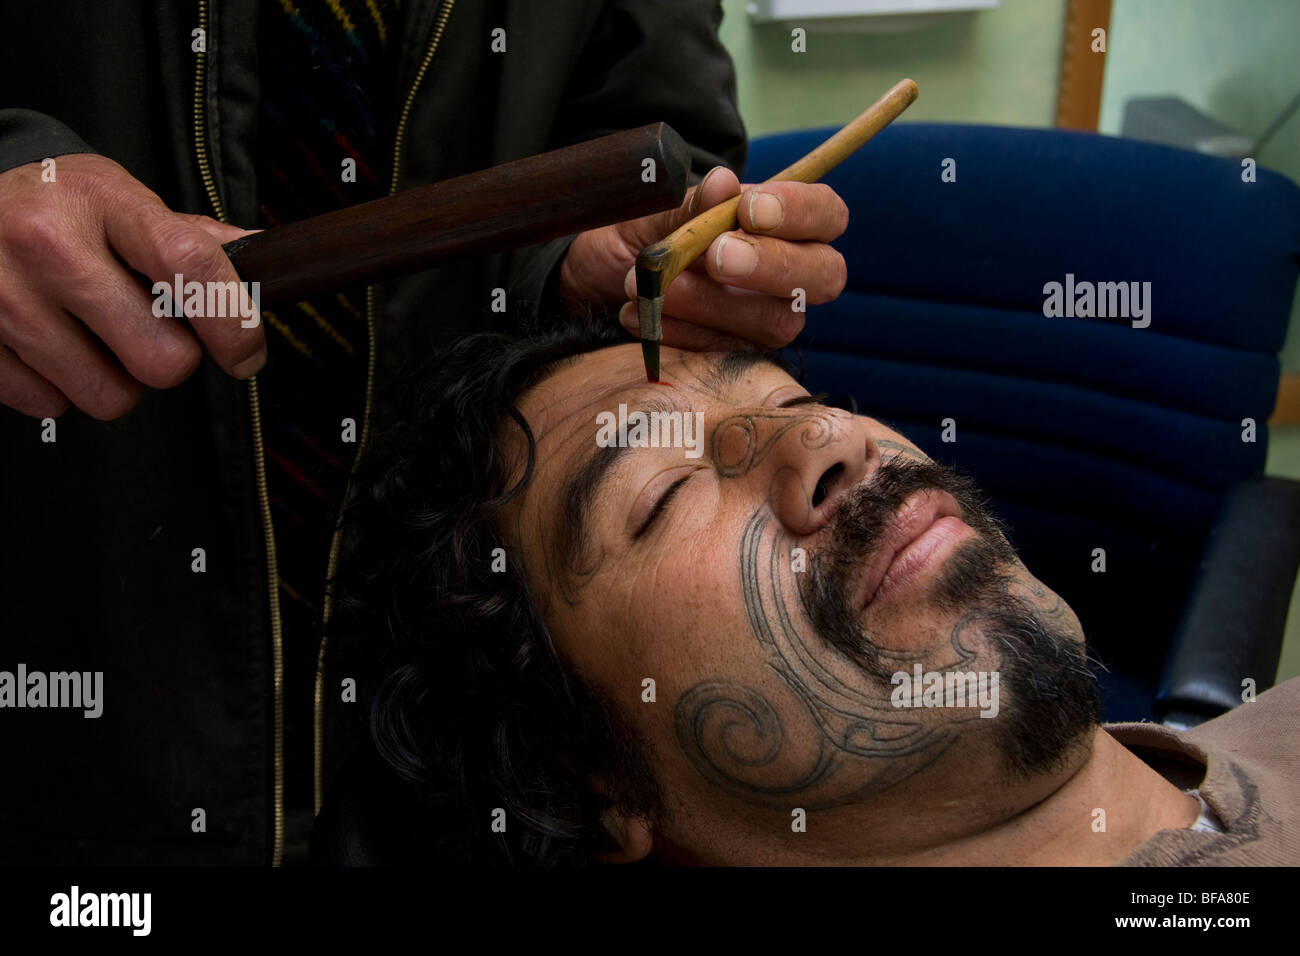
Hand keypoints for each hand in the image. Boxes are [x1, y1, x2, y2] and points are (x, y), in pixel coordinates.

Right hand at [0, 152, 264, 419]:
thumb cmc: (55, 207)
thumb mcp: (120, 199)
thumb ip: (192, 238)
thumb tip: (265, 262)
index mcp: (102, 201)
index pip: (192, 267)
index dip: (235, 324)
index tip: (246, 352)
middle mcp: (47, 244)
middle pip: (163, 359)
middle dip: (171, 358)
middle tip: (148, 332)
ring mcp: (3, 297)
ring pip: (110, 395)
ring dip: (115, 378)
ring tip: (92, 335)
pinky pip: (51, 405)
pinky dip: (59, 387)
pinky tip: (47, 344)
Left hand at [558, 165, 848, 350]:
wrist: (593, 285)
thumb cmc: (635, 237)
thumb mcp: (650, 212)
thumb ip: (688, 204)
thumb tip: (723, 184)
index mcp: (782, 224)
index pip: (826, 214)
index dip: (800, 211)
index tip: (747, 208)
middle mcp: (789, 276)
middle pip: (824, 274)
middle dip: (772, 263)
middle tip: (715, 257)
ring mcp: (767, 321)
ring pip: (775, 321)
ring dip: (713, 303)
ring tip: (653, 285)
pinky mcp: (737, 359)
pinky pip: (727, 354)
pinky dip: (681, 333)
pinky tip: (640, 315)